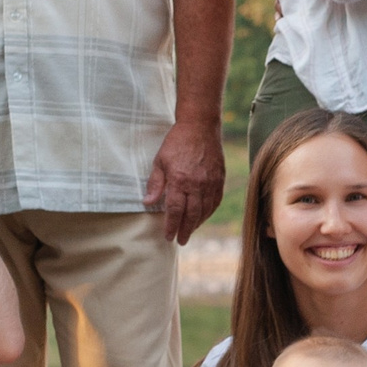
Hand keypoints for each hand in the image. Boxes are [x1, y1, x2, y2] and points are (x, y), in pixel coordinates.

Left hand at [145, 118, 224, 243]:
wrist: (200, 126)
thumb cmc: (177, 142)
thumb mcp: (160, 161)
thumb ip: (155, 184)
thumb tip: (147, 203)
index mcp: (180, 180)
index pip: (176, 210)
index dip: (172, 226)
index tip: (168, 236)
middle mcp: (197, 184)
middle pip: (192, 214)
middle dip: (185, 230)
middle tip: (181, 240)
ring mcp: (210, 182)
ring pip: (205, 210)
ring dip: (197, 223)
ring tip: (190, 230)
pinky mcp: (219, 178)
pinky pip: (215, 201)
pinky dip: (209, 211)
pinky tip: (203, 216)